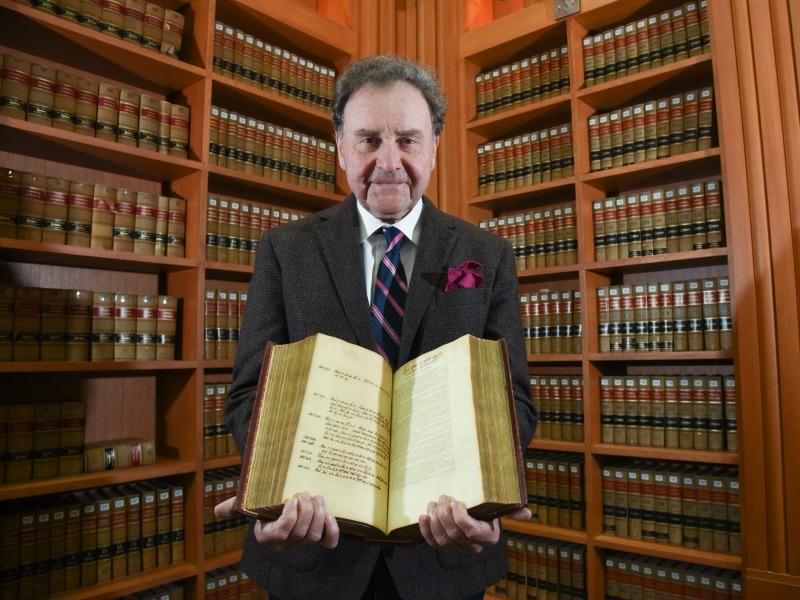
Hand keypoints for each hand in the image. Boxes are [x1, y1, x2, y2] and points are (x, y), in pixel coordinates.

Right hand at [214, 491, 338, 549]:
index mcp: (269, 535)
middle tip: (305, 493)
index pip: (281, 534)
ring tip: (316, 497)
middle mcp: (287, 542)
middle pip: (301, 535)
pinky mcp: (319, 537)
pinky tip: (330, 515)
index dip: (289, 518)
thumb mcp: (249, 503)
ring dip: (318, 515)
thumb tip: (217, 510)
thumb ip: (235, 506)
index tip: (290, 499)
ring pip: (314, 536)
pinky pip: (329, 542)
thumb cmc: (264, 503)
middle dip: (306, 512)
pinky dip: (332, 530)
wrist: (282, 504)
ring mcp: (303, 541)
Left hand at [419, 495, 519, 553]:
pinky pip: (433, 543)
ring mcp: (457, 549)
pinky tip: (423, 516)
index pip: (471, 531)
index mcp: (487, 536)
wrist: (477, 524)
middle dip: (444, 514)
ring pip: (442, 539)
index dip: (460, 517)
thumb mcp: (499, 510)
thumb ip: (512, 511)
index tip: (456, 502)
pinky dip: (425, 530)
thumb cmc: (488, 513)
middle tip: (442, 497)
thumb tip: (528, 513)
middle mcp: (473, 546)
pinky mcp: (444, 548)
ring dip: (434, 520)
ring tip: (433, 503)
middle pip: (454, 533)